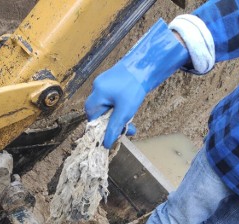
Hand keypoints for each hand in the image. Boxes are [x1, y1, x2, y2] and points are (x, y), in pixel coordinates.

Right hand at [84, 19, 188, 147]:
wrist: (145, 63)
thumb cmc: (134, 86)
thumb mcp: (125, 111)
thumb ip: (114, 128)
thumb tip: (105, 144)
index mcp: (96, 94)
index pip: (92, 118)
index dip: (102, 129)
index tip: (114, 134)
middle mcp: (96, 88)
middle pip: (99, 113)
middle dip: (112, 122)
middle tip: (127, 128)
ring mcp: (103, 83)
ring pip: (106, 106)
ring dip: (117, 115)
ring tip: (131, 117)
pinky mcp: (111, 81)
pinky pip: (111, 99)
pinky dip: (119, 106)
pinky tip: (129, 106)